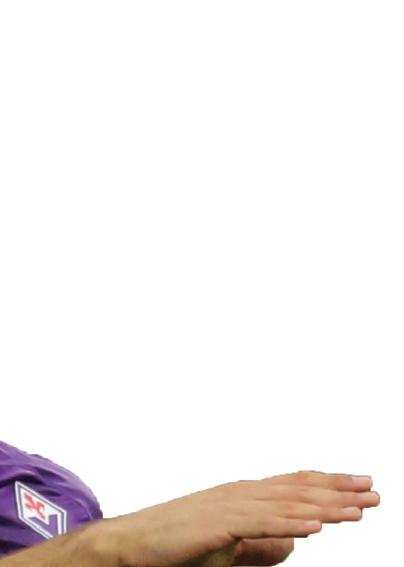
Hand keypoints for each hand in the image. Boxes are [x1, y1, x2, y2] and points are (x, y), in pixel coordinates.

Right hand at [94, 470, 378, 566]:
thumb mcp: (229, 547)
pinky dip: (289, 523)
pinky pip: (260, 524)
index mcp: (246, 495)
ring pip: (286, 505)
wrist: (135, 541)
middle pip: (298, 489)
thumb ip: (262, 545)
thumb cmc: (180, 543)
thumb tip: (296, 545)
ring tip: (357, 508)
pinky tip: (314, 526)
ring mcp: (230, 506)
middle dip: (338, 490)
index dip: (329, 485)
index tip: (359, 485)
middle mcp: (243, 493)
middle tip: (373, 490)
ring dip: (324, 507)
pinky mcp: (218, 525)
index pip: (296, 485)